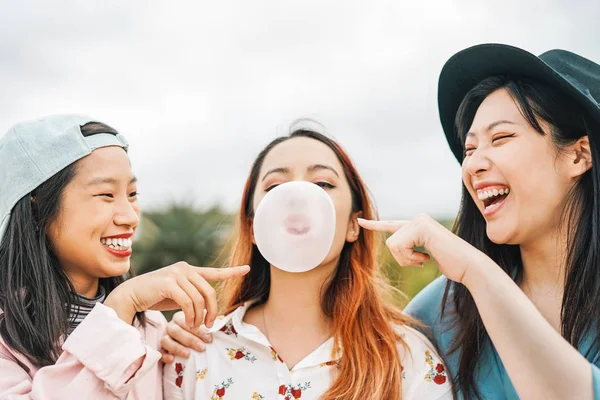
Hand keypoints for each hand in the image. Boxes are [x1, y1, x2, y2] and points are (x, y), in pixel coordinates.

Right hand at [104, 262, 249, 328]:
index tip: (246, 269)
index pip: (214, 271)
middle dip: (212, 310)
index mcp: (189, 270)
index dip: (231, 272)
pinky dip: (190, 315)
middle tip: (209, 325)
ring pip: (199, 298)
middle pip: (209, 291)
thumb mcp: (178, 295)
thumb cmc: (155, 296)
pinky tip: (188, 321)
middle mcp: (184, 268)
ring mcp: (176, 274)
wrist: (132, 295)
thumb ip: (192, 295)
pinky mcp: (169, 282)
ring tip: (194, 325)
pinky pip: (188, 302)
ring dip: (199, 316)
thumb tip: (207, 306)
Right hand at [160, 311, 213, 362]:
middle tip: (202, 347)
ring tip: (188, 354)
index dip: (198, 330)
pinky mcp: (161, 349)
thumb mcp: (201, 325)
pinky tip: (172, 359)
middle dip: (190, 340)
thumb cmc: (197, 332)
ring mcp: (165, 337)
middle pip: (176, 331)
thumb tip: (212, 326)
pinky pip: (160, 352)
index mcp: (180, 318)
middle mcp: (171, 326)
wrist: (189, 340)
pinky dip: (165, 356)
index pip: (187, 322)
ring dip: (177, 348)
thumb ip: (206, 324)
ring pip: (166, 341)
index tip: (209, 338)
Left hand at [358, 214, 486, 283]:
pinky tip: (428, 258)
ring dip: (407, 259)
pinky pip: (400, 246)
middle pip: (391, 242)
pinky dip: (411, 258)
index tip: (360, 220)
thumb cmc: (451, 264)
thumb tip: (395, 245)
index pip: (391, 225)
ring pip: (393, 245)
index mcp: (418, 225)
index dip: (375, 224)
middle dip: (403, 258)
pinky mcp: (420, 227)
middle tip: (422, 261)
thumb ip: (411, 248)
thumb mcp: (425, 256)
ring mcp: (419, 221)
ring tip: (426, 259)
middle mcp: (417, 219)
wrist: (468, 266)